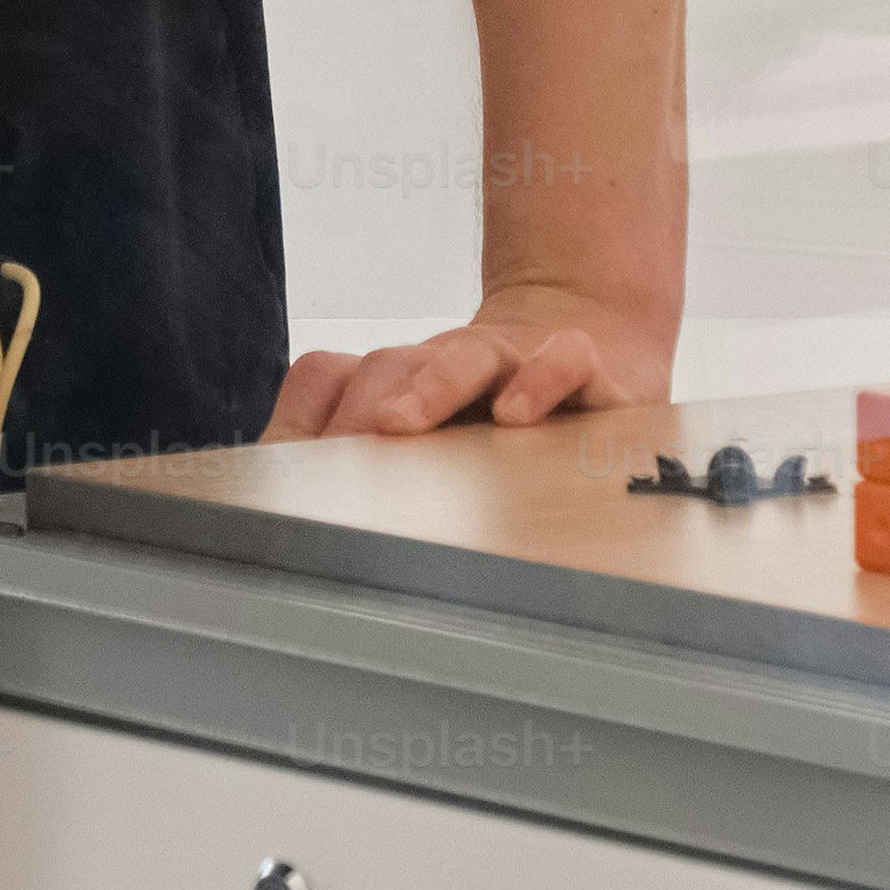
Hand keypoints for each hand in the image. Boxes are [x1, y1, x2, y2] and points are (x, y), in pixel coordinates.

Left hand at [259, 277, 671, 441]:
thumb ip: (370, 479)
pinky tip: (516, 414)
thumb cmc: (503, 420)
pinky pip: (566, 356)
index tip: (285, 470)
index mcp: (399, 384)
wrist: (604, 345)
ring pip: (467, 353)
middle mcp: (449, 366)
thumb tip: (299, 544)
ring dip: (430, 386)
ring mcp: (515, 362)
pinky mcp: (586, 367)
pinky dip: (541, 378)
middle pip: (392, 364)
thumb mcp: (432, 448)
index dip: (305, 418)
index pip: (330, 377)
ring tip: (398, 425)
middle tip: (341, 461)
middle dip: (360, 411)